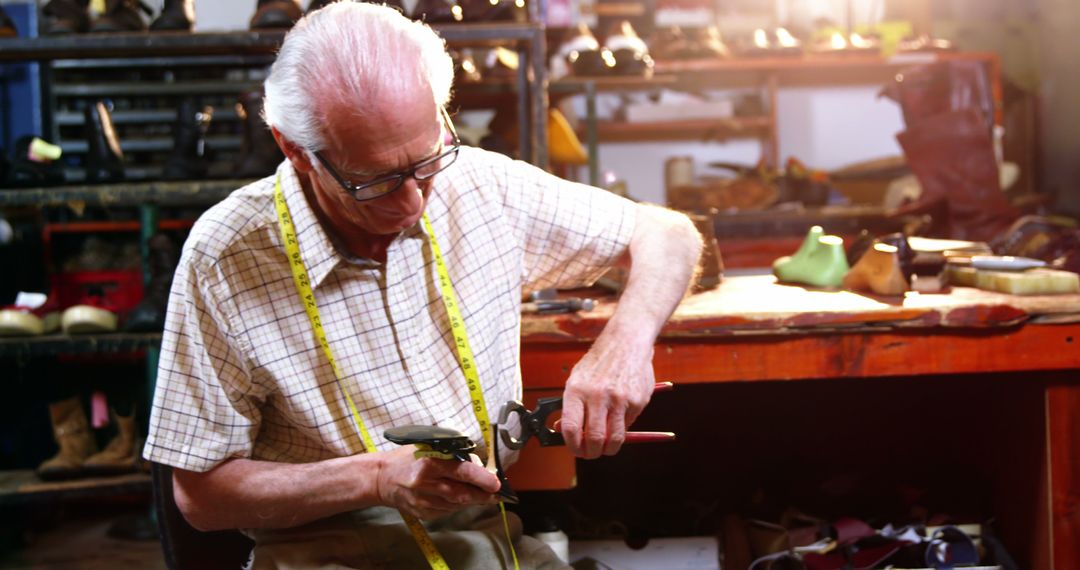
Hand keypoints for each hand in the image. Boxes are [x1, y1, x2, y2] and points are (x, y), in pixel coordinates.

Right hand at [375, 446, 500, 519]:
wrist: (381, 478)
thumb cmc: (406, 458)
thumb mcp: (427, 447)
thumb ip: (451, 454)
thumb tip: (476, 463)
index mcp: (428, 463)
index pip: (460, 472)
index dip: (481, 478)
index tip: (496, 483)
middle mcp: (425, 484)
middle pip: (461, 493)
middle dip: (483, 495)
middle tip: (498, 494)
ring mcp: (423, 502)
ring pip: (456, 505)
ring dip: (472, 500)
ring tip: (484, 494)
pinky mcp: (422, 514)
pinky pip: (447, 511)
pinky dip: (458, 505)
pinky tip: (461, 498)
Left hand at [559, 340, 655, 458]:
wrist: (626, 342)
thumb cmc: (598, 363)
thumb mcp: (577, 379)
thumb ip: (572, 406)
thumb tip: (563, 431)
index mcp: (577, 390)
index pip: (571, 428)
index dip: (572, 446)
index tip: (575, 450)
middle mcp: (597, 395)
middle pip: (593, 438)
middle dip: (591, 452)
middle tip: (591, 452)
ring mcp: (619, 399)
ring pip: (614, 439)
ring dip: (608, 449)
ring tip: (605, 446)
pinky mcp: (637, 401)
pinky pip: (628, 425)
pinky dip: (623, 427)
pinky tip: (619, 416)